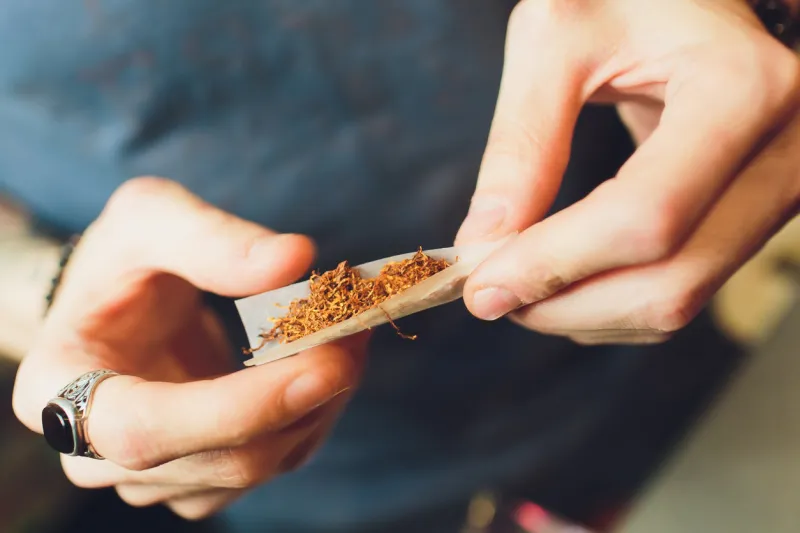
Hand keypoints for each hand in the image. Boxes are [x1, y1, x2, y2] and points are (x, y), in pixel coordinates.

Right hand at [12, 177, 367, 518]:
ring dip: (323, 401)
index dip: (236, 409)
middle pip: (223, 458)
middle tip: (358, 328)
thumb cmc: (120, 261)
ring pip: (262, 464)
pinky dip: (317, 410)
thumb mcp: (146, 219)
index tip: (319, 366)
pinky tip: (331, 362)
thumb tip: (296, 259)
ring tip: (351, 333)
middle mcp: (102, 457)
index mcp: (60, 391)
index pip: (144, 429)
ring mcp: (159, 477)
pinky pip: (276, 458)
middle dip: (306, 396)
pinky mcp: (207, 477)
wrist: (115, 305)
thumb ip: (210, 236)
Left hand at [458, 0, 799, 344]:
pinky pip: (681, 293)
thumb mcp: (558, 39)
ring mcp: (775, 193)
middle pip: (669, 281)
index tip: (481, 285)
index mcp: (740, 90)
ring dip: (580, 314)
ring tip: (516, 284)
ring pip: (676, 303)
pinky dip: (608, 306)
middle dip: (562, 305)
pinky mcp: (750, 218)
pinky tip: (561, 280)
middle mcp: (780, 154)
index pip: (646, 216)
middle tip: (488, 294)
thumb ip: (522, 140)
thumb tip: (482, 243)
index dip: (555, 264)